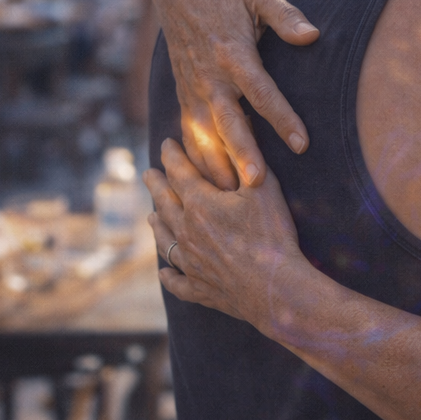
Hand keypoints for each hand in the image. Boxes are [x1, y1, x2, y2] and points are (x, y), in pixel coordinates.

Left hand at [144, 138, 305, 331]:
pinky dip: (168, 275)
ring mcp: (190, 263)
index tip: (166, 144)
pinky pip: (176, 281)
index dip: (172, 156)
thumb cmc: (272, 235)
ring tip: (150, 217)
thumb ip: (246, 161)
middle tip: (147, 173)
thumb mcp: (264, 189)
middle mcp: (186, 232)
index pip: (179, 173)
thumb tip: (239, 131)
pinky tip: (164, 272)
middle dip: (155, 185)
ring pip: (164, 240)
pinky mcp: (198, 288)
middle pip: (164, 203)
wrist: (274, 287)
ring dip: (156, 226)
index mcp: (200, 204)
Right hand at [152, 0, 318, 188]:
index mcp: (233, 54)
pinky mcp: (185, 96)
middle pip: (228, 121)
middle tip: (254, 183)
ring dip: (214, 165)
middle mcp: (211, 77)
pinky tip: (205, 183)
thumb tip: (312, 35)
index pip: (261, 92)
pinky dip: (195, 158)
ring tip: (228, 195)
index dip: (281, 118)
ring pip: (203, 134)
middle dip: (241, 153)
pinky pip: (188, 132)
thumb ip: (285, 15)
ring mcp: (194, 89)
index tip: (301, 144)